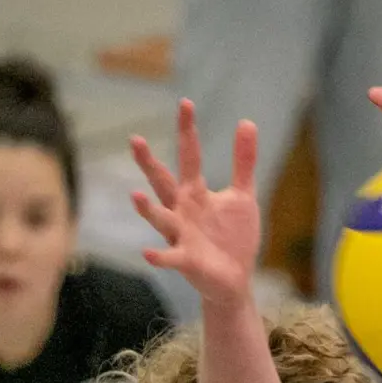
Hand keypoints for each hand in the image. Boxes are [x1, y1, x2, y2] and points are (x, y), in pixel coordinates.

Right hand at [130, 100, 261, 311]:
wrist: (234, 279)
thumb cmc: (233, 237)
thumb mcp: (243, 195)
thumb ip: (243, 162)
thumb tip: (246, 121)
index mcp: (195, 193)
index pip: (190, 156)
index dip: (188, 130)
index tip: (185, 103)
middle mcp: (182, 210)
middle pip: (162, 183)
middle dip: (149, 164)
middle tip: (136, 140)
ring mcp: (181, 235)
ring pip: (160, 218)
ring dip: (148, 209)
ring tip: (135, 196)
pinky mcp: (186, 260)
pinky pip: (169, 257)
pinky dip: (158, 256)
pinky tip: (147, 253)